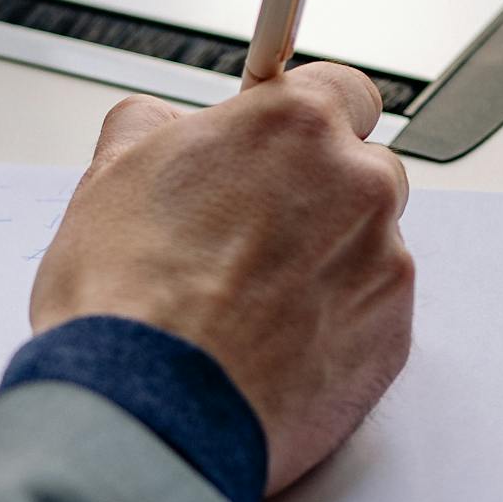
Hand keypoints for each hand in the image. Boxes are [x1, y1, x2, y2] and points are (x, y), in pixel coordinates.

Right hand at [29, 67, 413, 493]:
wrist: (149, 411)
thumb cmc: (127, 302)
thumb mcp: (109, 177)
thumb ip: (151, 128)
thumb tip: (157, 125)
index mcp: (295, 126)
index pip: (343, 90)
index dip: (306, 124)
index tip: (282, 149)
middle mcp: (357, 185)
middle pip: (362, 170)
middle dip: (317, 197)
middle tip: (248, 239)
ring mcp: (384, 264)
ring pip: (369, 246)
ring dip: (324, 263)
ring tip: (249, 307)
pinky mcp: (393, 338)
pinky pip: (372, 315)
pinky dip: (333, 325)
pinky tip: (270, 346)